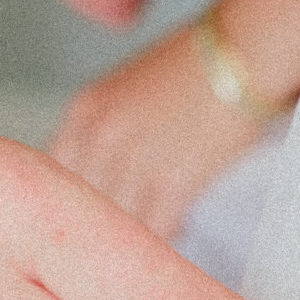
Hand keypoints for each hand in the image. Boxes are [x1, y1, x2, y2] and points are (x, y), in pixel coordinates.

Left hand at [51, 22, 269, 239]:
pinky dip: (164, 241)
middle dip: (102, 225)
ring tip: (145, 246)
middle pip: (85, 203)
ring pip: (120, 222)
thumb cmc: (196, 64)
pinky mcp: (173, 181)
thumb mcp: (129, 88)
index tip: (90, 215)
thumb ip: (107, 128)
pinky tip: (173, 239)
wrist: (243, 52)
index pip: (57, 175)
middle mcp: (101, 137)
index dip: (74, 201)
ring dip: (134, 238)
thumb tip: (106, 171)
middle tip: (118, 241)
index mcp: (85, 111)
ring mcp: (135, 161)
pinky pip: (156, 230)